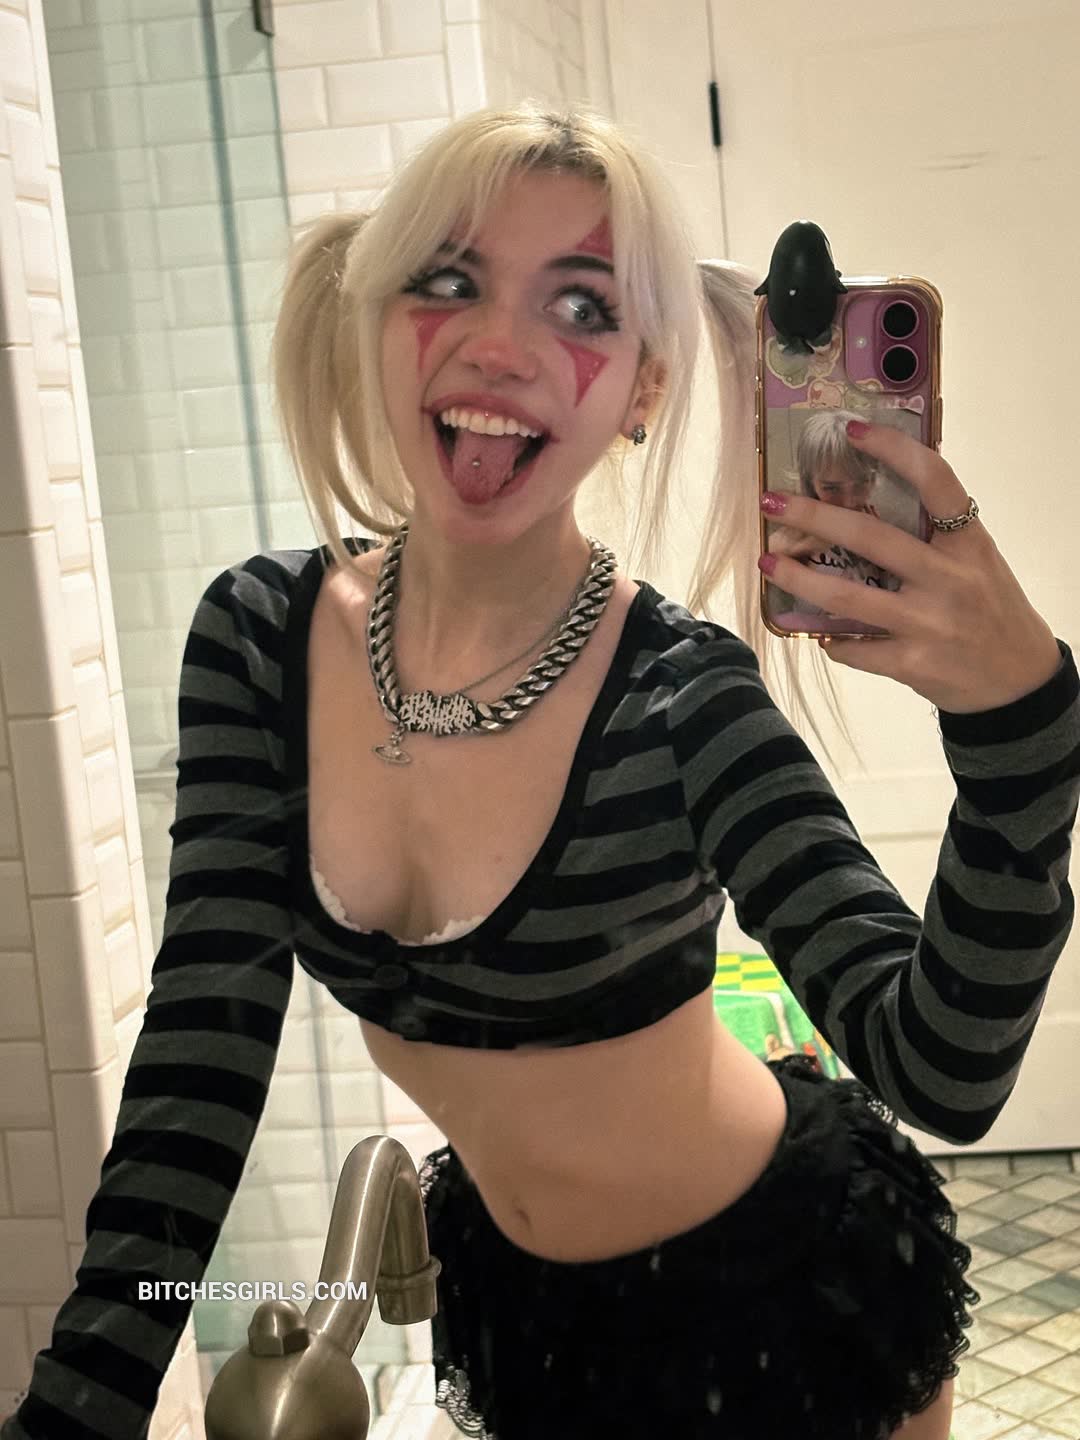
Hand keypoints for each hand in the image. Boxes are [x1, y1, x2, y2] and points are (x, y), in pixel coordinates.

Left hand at [758, 421, 1061, 713]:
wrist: (1019, 680)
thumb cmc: (991, 610)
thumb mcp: (977, 561)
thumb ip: (936, 534)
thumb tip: (873, 497)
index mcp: (968, 543)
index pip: (935, 481)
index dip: (895, 450)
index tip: (854, 430)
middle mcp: (949, 578)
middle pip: (871, 537)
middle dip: (813, 516)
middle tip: (772, 502)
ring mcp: (929, 623)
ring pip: (847, 597)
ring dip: (798, 579)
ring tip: (767, 562)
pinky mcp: (913, 665)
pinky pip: (855, 648)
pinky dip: (832, 640)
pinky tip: (821, 633)